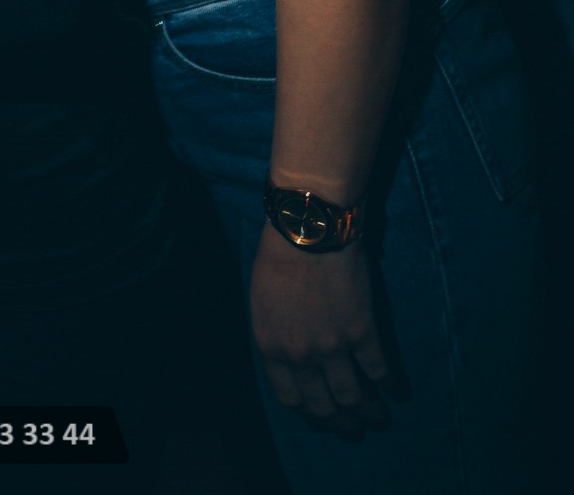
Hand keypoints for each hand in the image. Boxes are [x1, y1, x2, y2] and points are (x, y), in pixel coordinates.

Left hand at [250, 223, 391, 436]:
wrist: (307, 228)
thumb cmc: (278, 255)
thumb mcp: (262, 301)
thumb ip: (276, 335)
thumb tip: (291, 359)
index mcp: (271, 348)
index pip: (291, 399)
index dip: (310, 413)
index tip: (321, 417)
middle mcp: (301, 356)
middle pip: (324, 407)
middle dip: (340, 425)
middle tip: (353, 431)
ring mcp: (333, 347)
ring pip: (354, 397)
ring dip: (369, 414)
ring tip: (378, 420)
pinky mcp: (363, 332)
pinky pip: (379, 370)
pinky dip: (390, 385)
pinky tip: (397, 391)